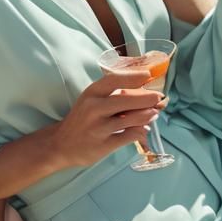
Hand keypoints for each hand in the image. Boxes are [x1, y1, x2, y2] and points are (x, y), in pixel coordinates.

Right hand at [51, 68, 167, 167]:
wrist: (61, 144)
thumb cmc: (82, 118)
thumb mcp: (92, 100)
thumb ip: (113, 95)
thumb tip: (144, 91)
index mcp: (92, 93)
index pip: (115, 80)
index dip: (134, 76)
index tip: (148, 75)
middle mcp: (94, 108)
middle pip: (127, 100)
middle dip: (148, 98)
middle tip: (159, 98)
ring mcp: (99, 127)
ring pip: (132, 119)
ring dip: (148, 115)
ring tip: (154, 113)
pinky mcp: (104, 145)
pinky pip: (130, 136)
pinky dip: (141, 131)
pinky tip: (144, 129)